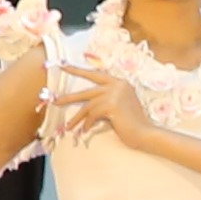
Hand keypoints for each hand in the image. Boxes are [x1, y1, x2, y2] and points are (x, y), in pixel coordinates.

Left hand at [39, 59, 158, 152]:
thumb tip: (86, 106)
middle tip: (55, 101)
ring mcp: (115, 94)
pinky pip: (92, 115)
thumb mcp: (119, 107)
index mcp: (120, 83)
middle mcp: (118, 85)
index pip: (96, 75)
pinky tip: (85, 131)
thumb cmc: (132, 123)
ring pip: (87, 105)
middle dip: (69, 98)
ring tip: (69, 126)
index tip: (64, 66)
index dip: (78, 70)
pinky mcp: (111, 105)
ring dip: (77, 118)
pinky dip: (86, 124)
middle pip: (87, 91)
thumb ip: (106, 101)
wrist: (145, 133)